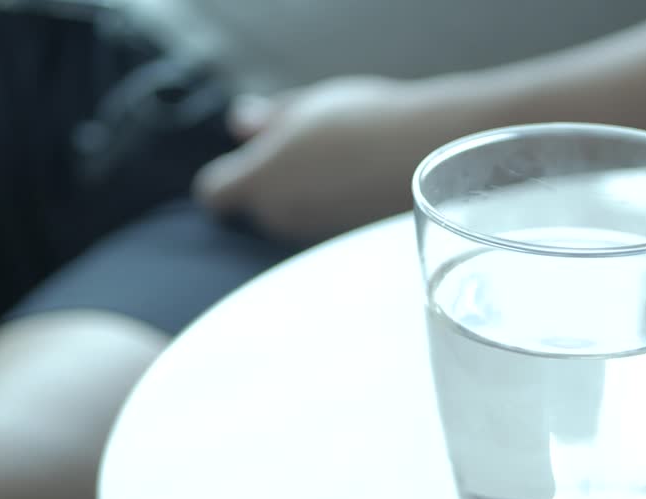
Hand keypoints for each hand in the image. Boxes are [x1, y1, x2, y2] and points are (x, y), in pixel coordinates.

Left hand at [194, 76, 452, 242]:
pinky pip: (328, 226)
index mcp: (261, 181)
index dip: (228, 176)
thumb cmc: (366, 123)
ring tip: (345, 161)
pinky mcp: (349, 246)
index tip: (252, 159)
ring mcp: (317, 236)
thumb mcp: (307, 105)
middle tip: (311, 148)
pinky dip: (338, 208)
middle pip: (260, 206)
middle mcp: (283, 218)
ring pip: (296, 216)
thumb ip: (266, 118)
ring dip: (308, 194)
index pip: (215, 193)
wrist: (429, 155)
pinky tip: (366, 181)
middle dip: (275, 182)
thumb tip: (240, 124)